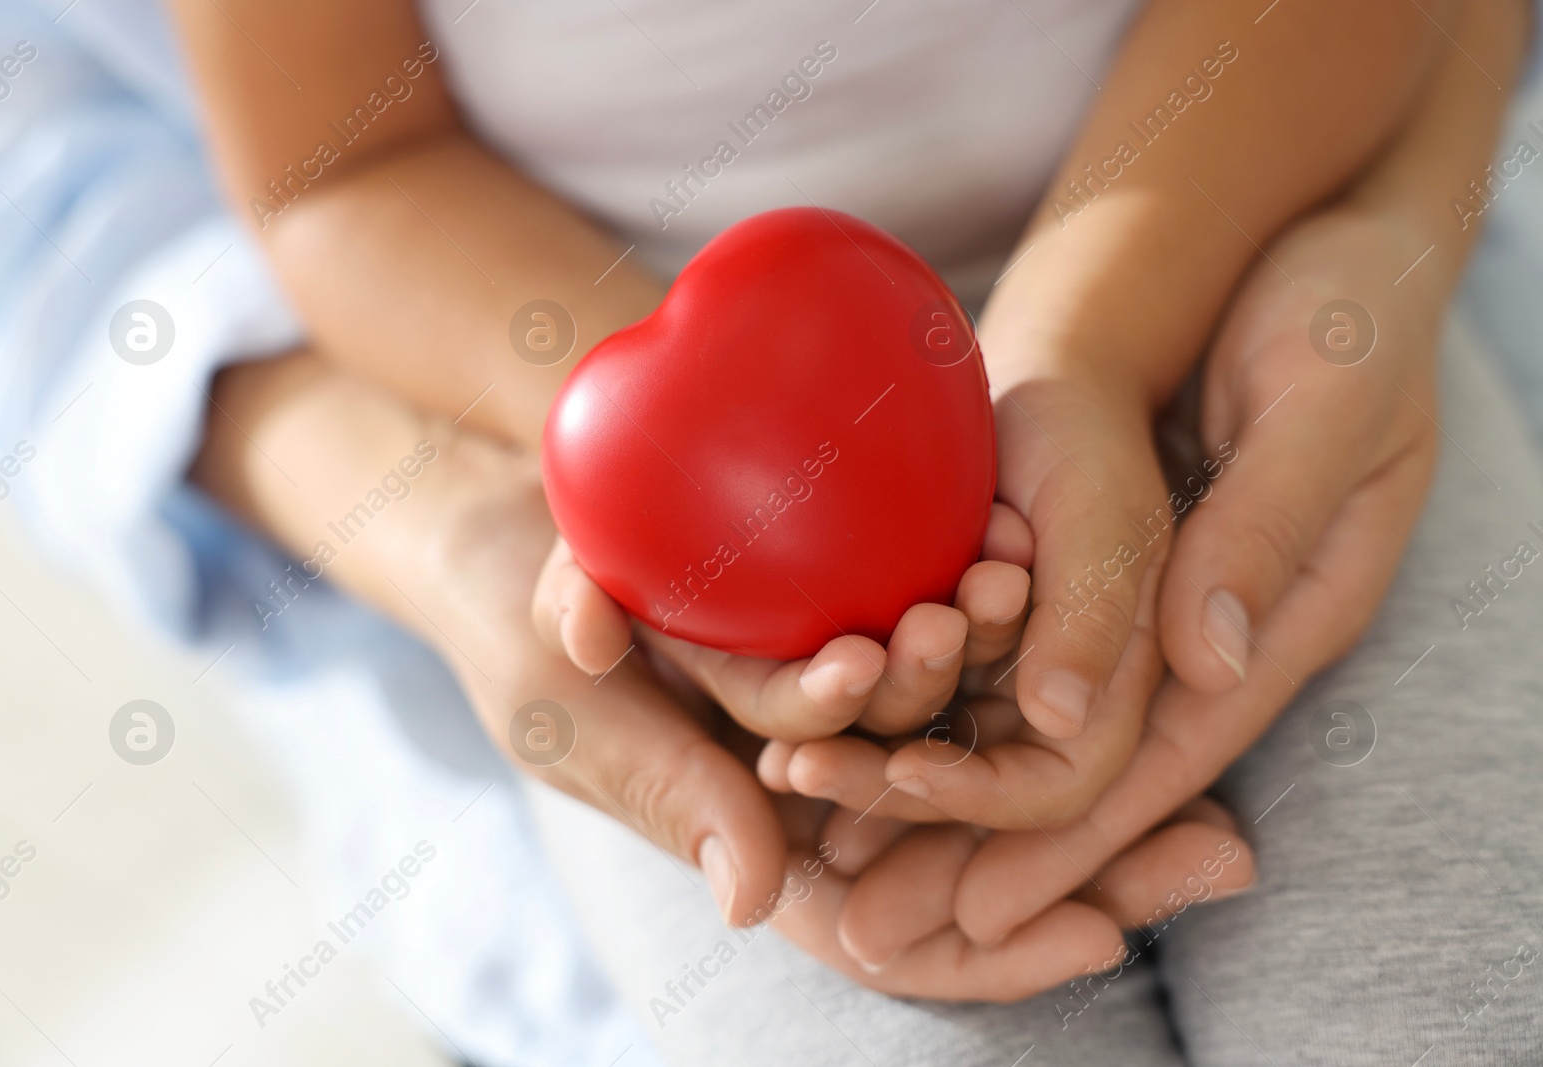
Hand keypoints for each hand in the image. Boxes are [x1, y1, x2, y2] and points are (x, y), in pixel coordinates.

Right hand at [194, 349, 1256, 996]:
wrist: (493, 495)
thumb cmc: (502, 622)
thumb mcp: (566, 709)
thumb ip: (662, 787)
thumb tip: (757, 900)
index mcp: (748, 838)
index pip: (881, 929)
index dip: (990, 948)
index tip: (1100, 931)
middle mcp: (809, 773)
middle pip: (959, 838)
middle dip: (1076, 846)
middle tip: (1213, 849)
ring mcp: (832, 682)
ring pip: (968, 721)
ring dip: (1053, 711)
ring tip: (1155, 699)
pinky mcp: (843, 594)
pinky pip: (942, 614)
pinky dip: (1004, 604)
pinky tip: (1064, 573)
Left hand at [829, 202, 1447, 960]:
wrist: (1301, 236)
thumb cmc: (1339, 311)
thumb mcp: (1326, 404)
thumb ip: (1262, 531)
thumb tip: (1199, 662)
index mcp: (1268, 625)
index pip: (1152, 764)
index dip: (1059, 840)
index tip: (968, 909)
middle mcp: (1187, 631)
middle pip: (1063, 765)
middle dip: (957, 830)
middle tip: (846, 897)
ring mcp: (1127, 595)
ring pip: (1009, 712)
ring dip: (910, 765)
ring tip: (802, 803)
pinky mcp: (1074, 548)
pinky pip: (986, 632)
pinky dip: (910, 675)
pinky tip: (827, 701)